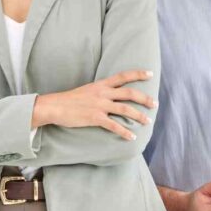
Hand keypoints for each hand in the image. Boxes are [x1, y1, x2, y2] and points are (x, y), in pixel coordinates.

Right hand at [31, 70, 155, 140]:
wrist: (55, 106)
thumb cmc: (70, 100)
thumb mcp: (87, 90)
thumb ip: (101, 92)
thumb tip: (112, 96)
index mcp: (101, 84)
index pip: (123, 76)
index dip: (138, 74)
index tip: (150, 73)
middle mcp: (103, 93)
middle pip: (129, 93)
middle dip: (144, 99)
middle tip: (155, 104)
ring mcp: (99, 105)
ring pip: (125, 110)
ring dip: (139, 116)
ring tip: (148, 121)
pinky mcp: (95, 118)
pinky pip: (114, 126)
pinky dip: (125, 132)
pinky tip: (132, 136)